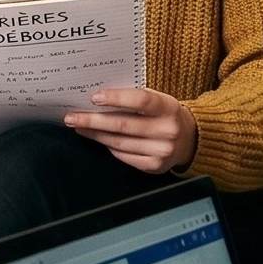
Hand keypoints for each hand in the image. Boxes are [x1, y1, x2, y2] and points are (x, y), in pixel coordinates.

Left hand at [66, 88, 195, 172]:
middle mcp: (167, 130)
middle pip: (123, 125)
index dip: (116, 98)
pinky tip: (99, 139)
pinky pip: (124, 156)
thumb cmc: (166, 114)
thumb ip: (135, 97)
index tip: (94, 97)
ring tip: (80, 127)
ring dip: (96, 135)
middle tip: (72, 117)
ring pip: (119, 142)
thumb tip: (99, 98)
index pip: (140, 100)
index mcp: (169, 108)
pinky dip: (110, 147)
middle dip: (93, 121)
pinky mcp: (155, 166)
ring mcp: (161, 151)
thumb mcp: (159, 100)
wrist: (191, 139)